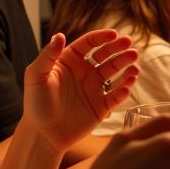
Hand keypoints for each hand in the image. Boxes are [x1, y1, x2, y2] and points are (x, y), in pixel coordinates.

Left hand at [23, 30, 138, 152]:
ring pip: (115, 73)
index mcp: (69, 61)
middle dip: (119, 49)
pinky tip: (128, 84)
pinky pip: (117, 95)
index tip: (115, 34)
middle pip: (106, 55)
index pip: (89, 44)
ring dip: (126, 66)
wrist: (43, 134)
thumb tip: (59, 35)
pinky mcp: (102, 106)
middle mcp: (84, 72)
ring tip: (134, 64)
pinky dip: (125, 89)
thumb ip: (48, 55)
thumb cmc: (36, 104)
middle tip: (130, 45)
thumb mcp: (36, 76)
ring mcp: (94, 88)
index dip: (102, 37)